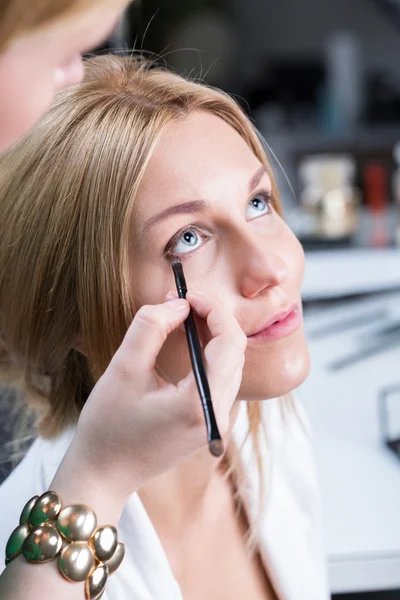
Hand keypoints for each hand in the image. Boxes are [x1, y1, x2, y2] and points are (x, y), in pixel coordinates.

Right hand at [63, 291, 246, 502]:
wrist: (103, 475)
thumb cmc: (107, 426)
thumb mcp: (123, 369)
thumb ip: (151, 328)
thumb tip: (178, 303)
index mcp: (201, 404)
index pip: (229, 343)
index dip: (213, 309)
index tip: (186, 295)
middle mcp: (219, 415)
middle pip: (235, 351)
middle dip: (213, 318)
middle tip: (182, 301)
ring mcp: (217, 422)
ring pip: (232, 364)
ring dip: (212, 334)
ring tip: (181, 316)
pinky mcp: (210, 423)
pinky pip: (221, 378)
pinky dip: (209, 353)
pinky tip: (186, 340)